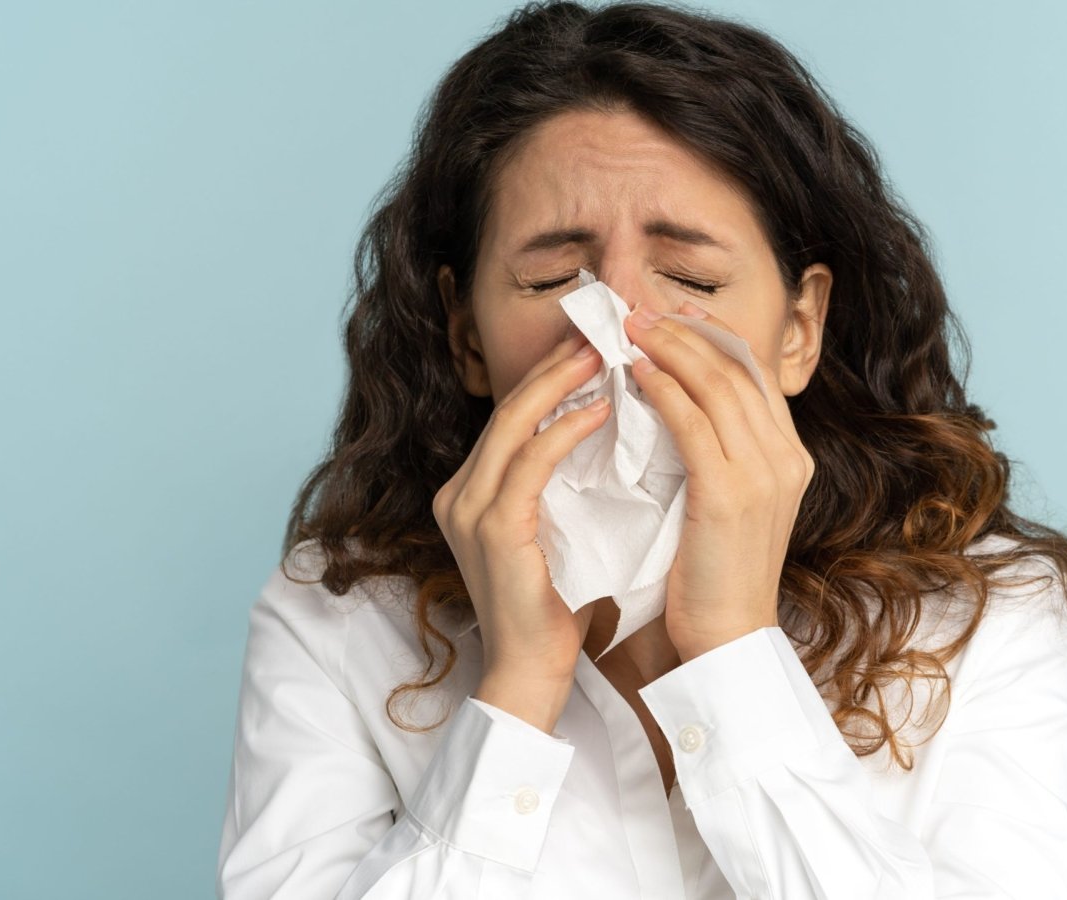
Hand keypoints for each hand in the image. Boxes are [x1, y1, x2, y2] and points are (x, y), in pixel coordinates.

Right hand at [432, 329, 609, 711]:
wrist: (530, 675)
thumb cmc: (555, 610)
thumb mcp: (557, 532)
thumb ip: (564, 487)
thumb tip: (606, 435)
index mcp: (470, 493)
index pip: (513, 418)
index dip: (551, 376)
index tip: (594, 345)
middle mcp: (459, 494)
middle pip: (509, 409)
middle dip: (556, 365)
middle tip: (603, 330)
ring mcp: (468, 510)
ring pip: (515, 425)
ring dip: (563, 384)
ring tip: (606, 353)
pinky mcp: (491, 529)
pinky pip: (531, 463)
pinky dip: (566, 431)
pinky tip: (602, 408)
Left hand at [622, 300, 815, 661]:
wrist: (727, 641)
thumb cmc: (714, 579)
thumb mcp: (726, 505)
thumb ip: (716, 455)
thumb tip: (675, 405)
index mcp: (790, 457)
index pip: (754, 374)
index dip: (712, 335)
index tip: (673, 310)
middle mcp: (786, 458)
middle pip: (738, 367)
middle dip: (685, 329)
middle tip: (639, 308)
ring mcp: (765, 474)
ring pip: (717, 385)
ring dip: (670, 348)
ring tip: (630, 328)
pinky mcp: (731, 494)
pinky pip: (694, 424)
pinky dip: (664, 391)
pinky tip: (636, 374)